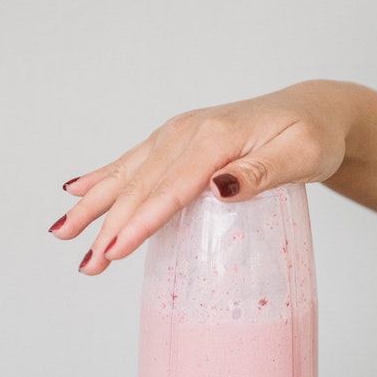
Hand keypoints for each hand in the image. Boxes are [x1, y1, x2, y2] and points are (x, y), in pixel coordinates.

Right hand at [49, 81, 355, 273]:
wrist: (314, 111)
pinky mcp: (175, 140)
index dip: (142, 221)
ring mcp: (177, 134)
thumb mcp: (301, 154)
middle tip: (87, 265)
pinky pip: (132, 161)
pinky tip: (74, 190)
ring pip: (127, 176)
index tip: (116, 250)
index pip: (172, 188)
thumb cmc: (313, 137)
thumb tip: (219, 186)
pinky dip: (102, 177)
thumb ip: (261, 172)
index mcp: (216, 138)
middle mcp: (188, 132)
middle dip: (108, 226)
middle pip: (141, 186)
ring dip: (94, 208)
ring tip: (63, 235)